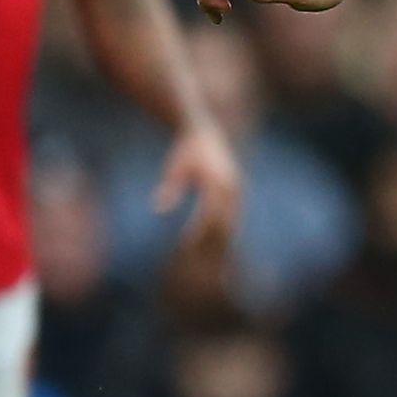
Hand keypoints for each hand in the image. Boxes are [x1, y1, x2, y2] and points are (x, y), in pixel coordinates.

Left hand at [151, 119, 243, 249]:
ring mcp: (238, 192)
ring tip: (217, 263)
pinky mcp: (238, 194)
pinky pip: (234, 219)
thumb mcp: (174, 166)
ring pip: (234, 224)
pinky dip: (228, 234)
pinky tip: (222, 248)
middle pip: (226, 223)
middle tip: (202, 262)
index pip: (209, 215)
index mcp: (218, 181)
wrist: (205, 133)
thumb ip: (170, 187)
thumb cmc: (185, 151)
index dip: (198, 232)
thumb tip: (158, 209)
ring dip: (226, 243)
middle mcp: (233, 188)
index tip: (184, 247)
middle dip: (216, 245)